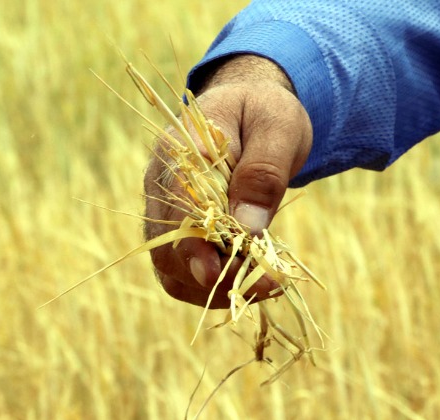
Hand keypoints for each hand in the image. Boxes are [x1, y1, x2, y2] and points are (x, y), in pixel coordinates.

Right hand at [144, 55, 312, 307]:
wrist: (254, 110)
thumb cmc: (265, 114)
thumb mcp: (277, 129)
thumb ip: (263, 172)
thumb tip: (248, 227)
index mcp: (180, 153)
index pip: (175, 208)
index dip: (192, 247)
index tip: (217, 275)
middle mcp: (162, 187)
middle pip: (168, 249)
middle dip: (213, 277)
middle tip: (267, 285)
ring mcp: (168, 213)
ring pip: (173, 270)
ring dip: (215, 289)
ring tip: (266, 285)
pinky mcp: (183, 233)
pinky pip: (187, 273)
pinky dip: (217, 286)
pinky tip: (253, 280)